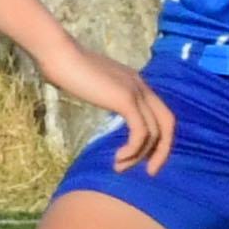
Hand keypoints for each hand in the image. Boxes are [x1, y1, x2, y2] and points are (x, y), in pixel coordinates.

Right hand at [33, 38, 173, 171]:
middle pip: (168, 124)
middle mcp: (142, 87)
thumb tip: (107, 111)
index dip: (159, 138)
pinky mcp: (126, 100)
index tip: (145, 158)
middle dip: (162, 151)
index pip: (161, 114)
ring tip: (119, 167)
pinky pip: (141, 133)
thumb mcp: (96, 87)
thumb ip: (108, 97)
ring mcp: (136, 92)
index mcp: (137, 84)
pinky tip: (118, 158)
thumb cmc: (70, 71)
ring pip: (154, 133)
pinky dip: (133, 150)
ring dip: (138, 156)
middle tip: (150, 172)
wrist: (61, 57)